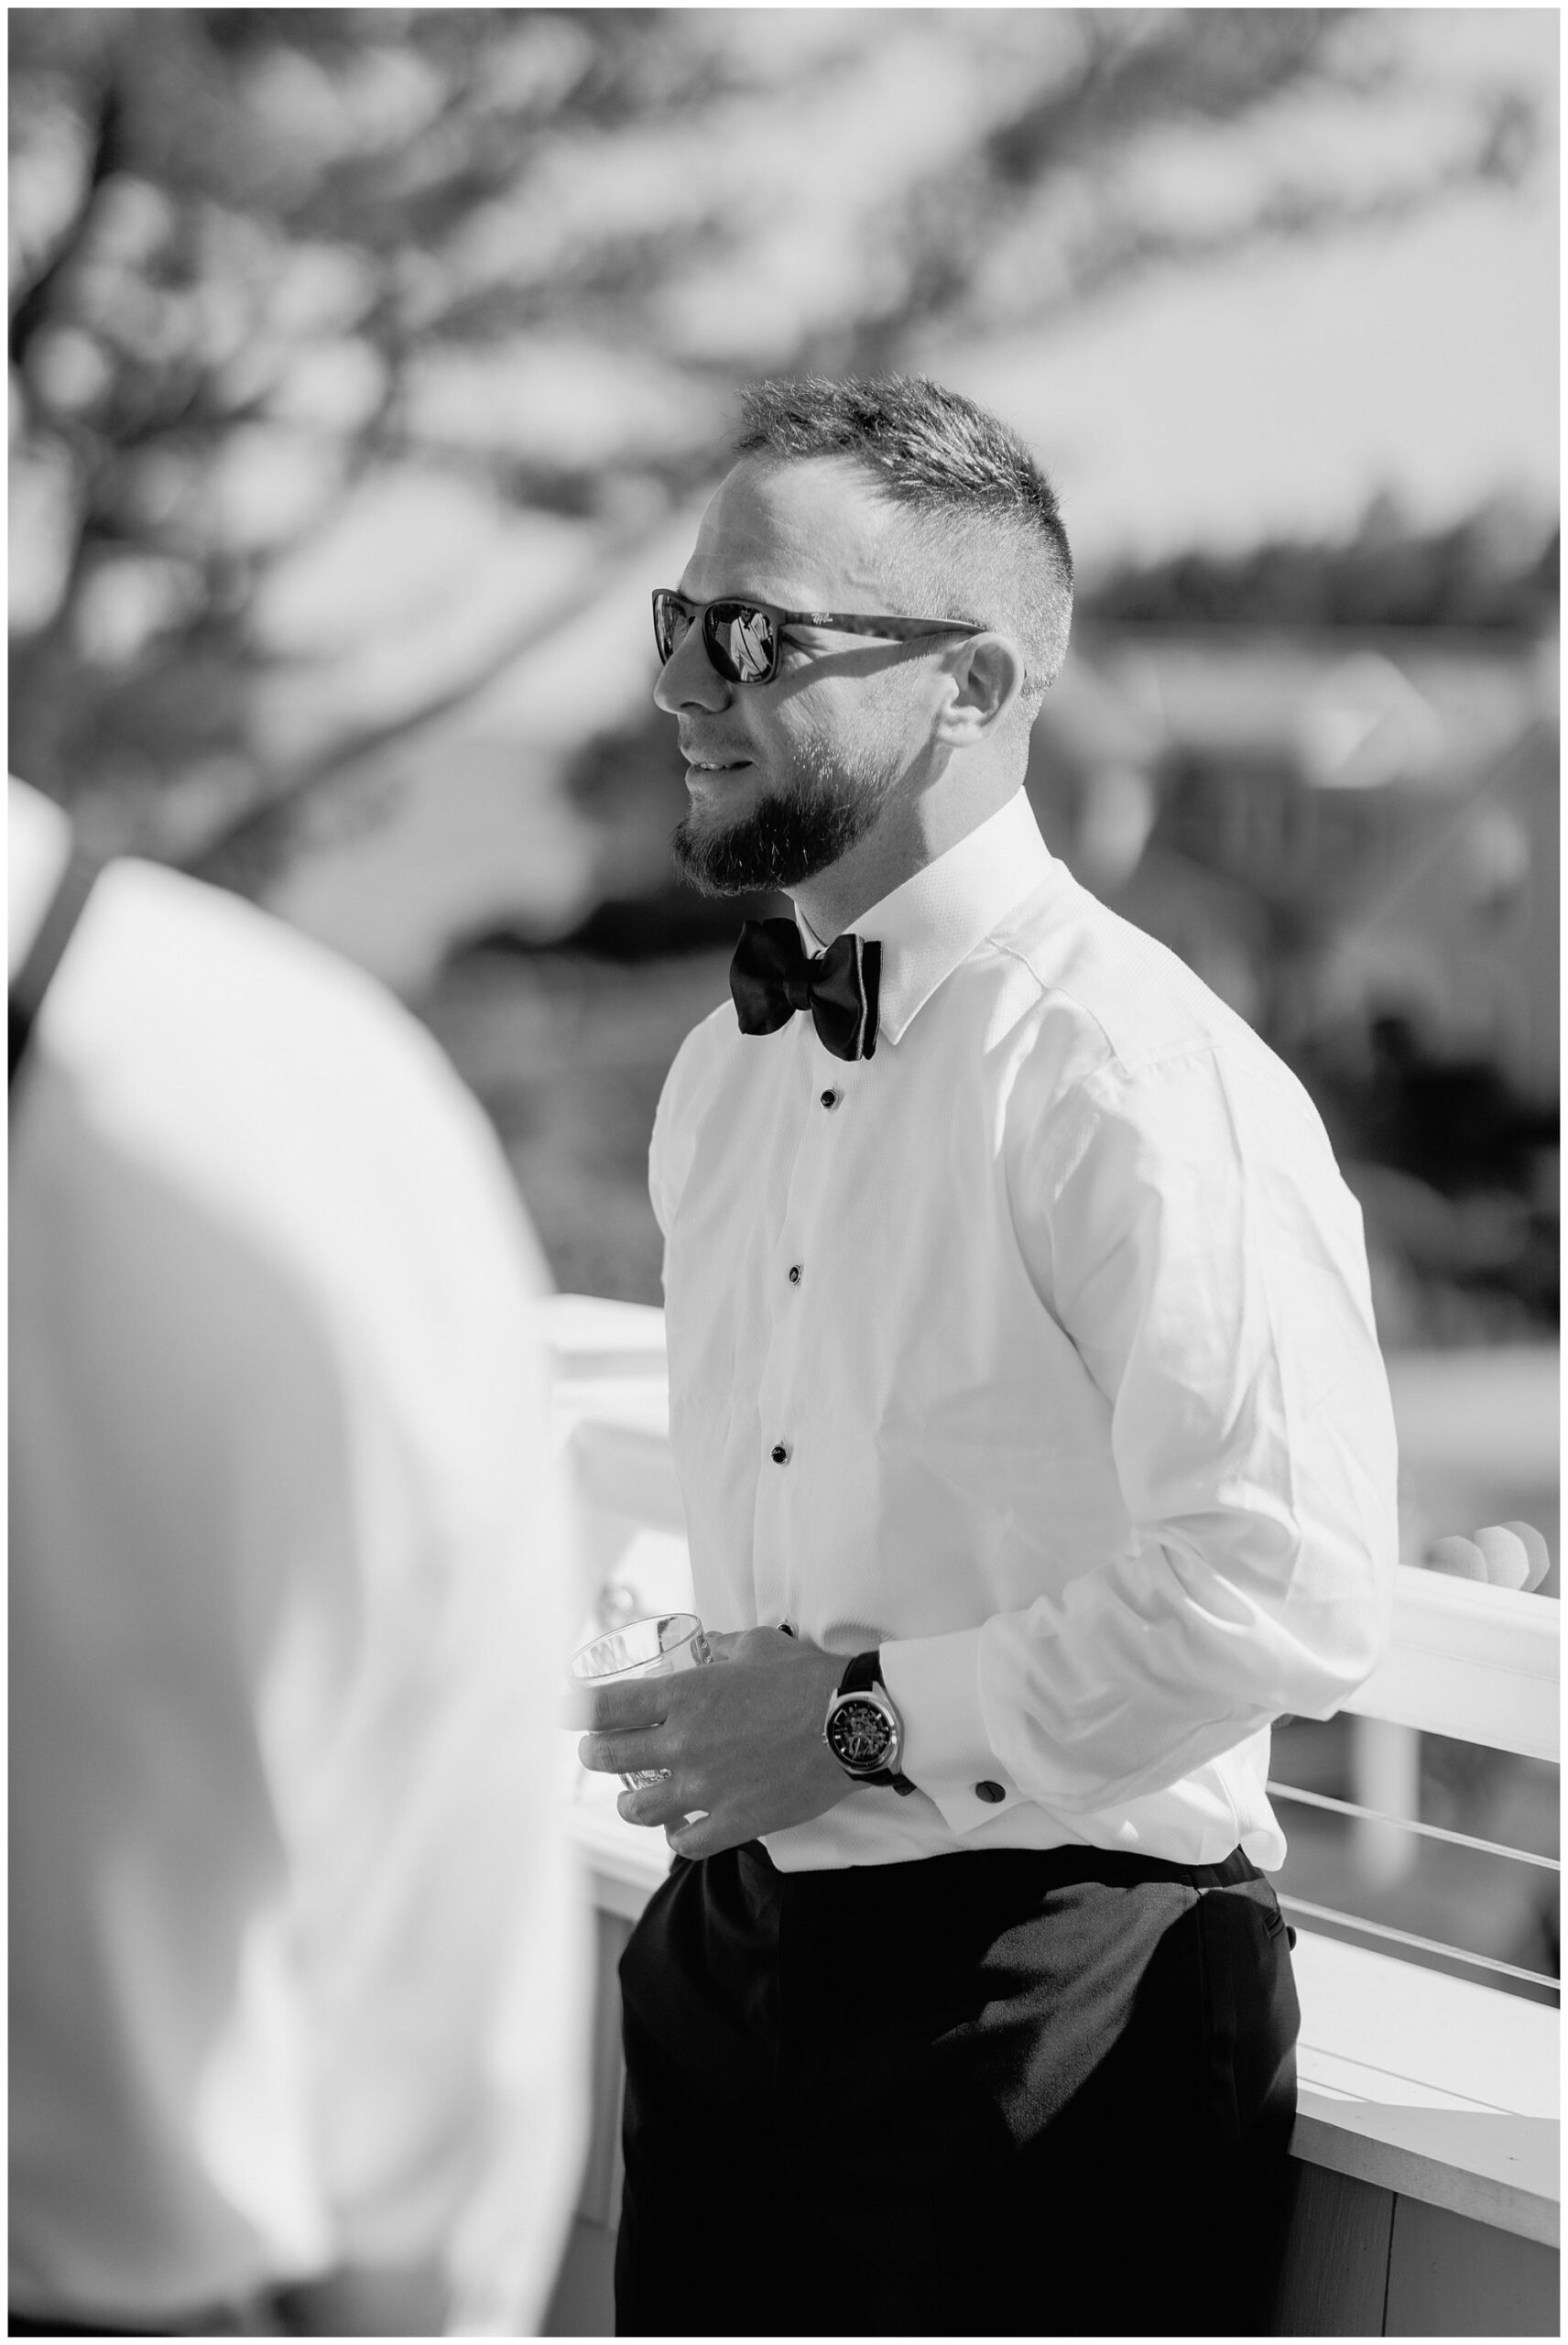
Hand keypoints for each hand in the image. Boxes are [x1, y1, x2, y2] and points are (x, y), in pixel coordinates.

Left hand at [570, 1628, 853, 1856]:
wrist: (850, 1723)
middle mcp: (684, 1743)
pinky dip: (677, 1837)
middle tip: (596, 1751)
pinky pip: (687, 1841)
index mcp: (684, 1695)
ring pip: (638, 1808)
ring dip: (629, 1802)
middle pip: (610, 1757)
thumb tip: (710, 1647)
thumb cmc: (807, 1678)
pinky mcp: (733, 1821)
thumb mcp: (758, 1645)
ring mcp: (706, 1787)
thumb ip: (723, 1648)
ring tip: (632, 1799)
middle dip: (595, 1753)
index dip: (578, 1711)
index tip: (569, 1713)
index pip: (606, 1707)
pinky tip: (677, 1830)